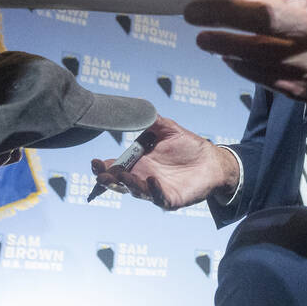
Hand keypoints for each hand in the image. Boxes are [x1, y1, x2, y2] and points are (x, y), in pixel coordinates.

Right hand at [90, 117, 237, 210]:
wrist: (212, 160)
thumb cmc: (188, 145)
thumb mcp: (167, 128)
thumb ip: (151, 120)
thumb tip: (135, 107)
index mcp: (139, 163)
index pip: (116, 167)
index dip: (104, 167)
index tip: (95, 162)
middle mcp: (143, 178)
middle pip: (120, 183)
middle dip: (108, 179)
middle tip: (100, 173)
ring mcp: (156, 189)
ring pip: (137, 191)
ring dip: (128, 184)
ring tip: (122, 175)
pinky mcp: (171, 198)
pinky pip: (160, 198)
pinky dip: (154, 191)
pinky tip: (151, 181)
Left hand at [184, 0, 306, 116]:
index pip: (269, 13)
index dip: (238, 7)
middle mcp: (305, 51)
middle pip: (254, 39)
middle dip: (219, 27)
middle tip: (191, 17)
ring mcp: (298, 75)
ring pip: (253, 63)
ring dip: (225, 50)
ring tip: (203, 39)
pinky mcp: (295, 93)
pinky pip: (262, 80)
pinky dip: (243, 69)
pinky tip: (228, 58)